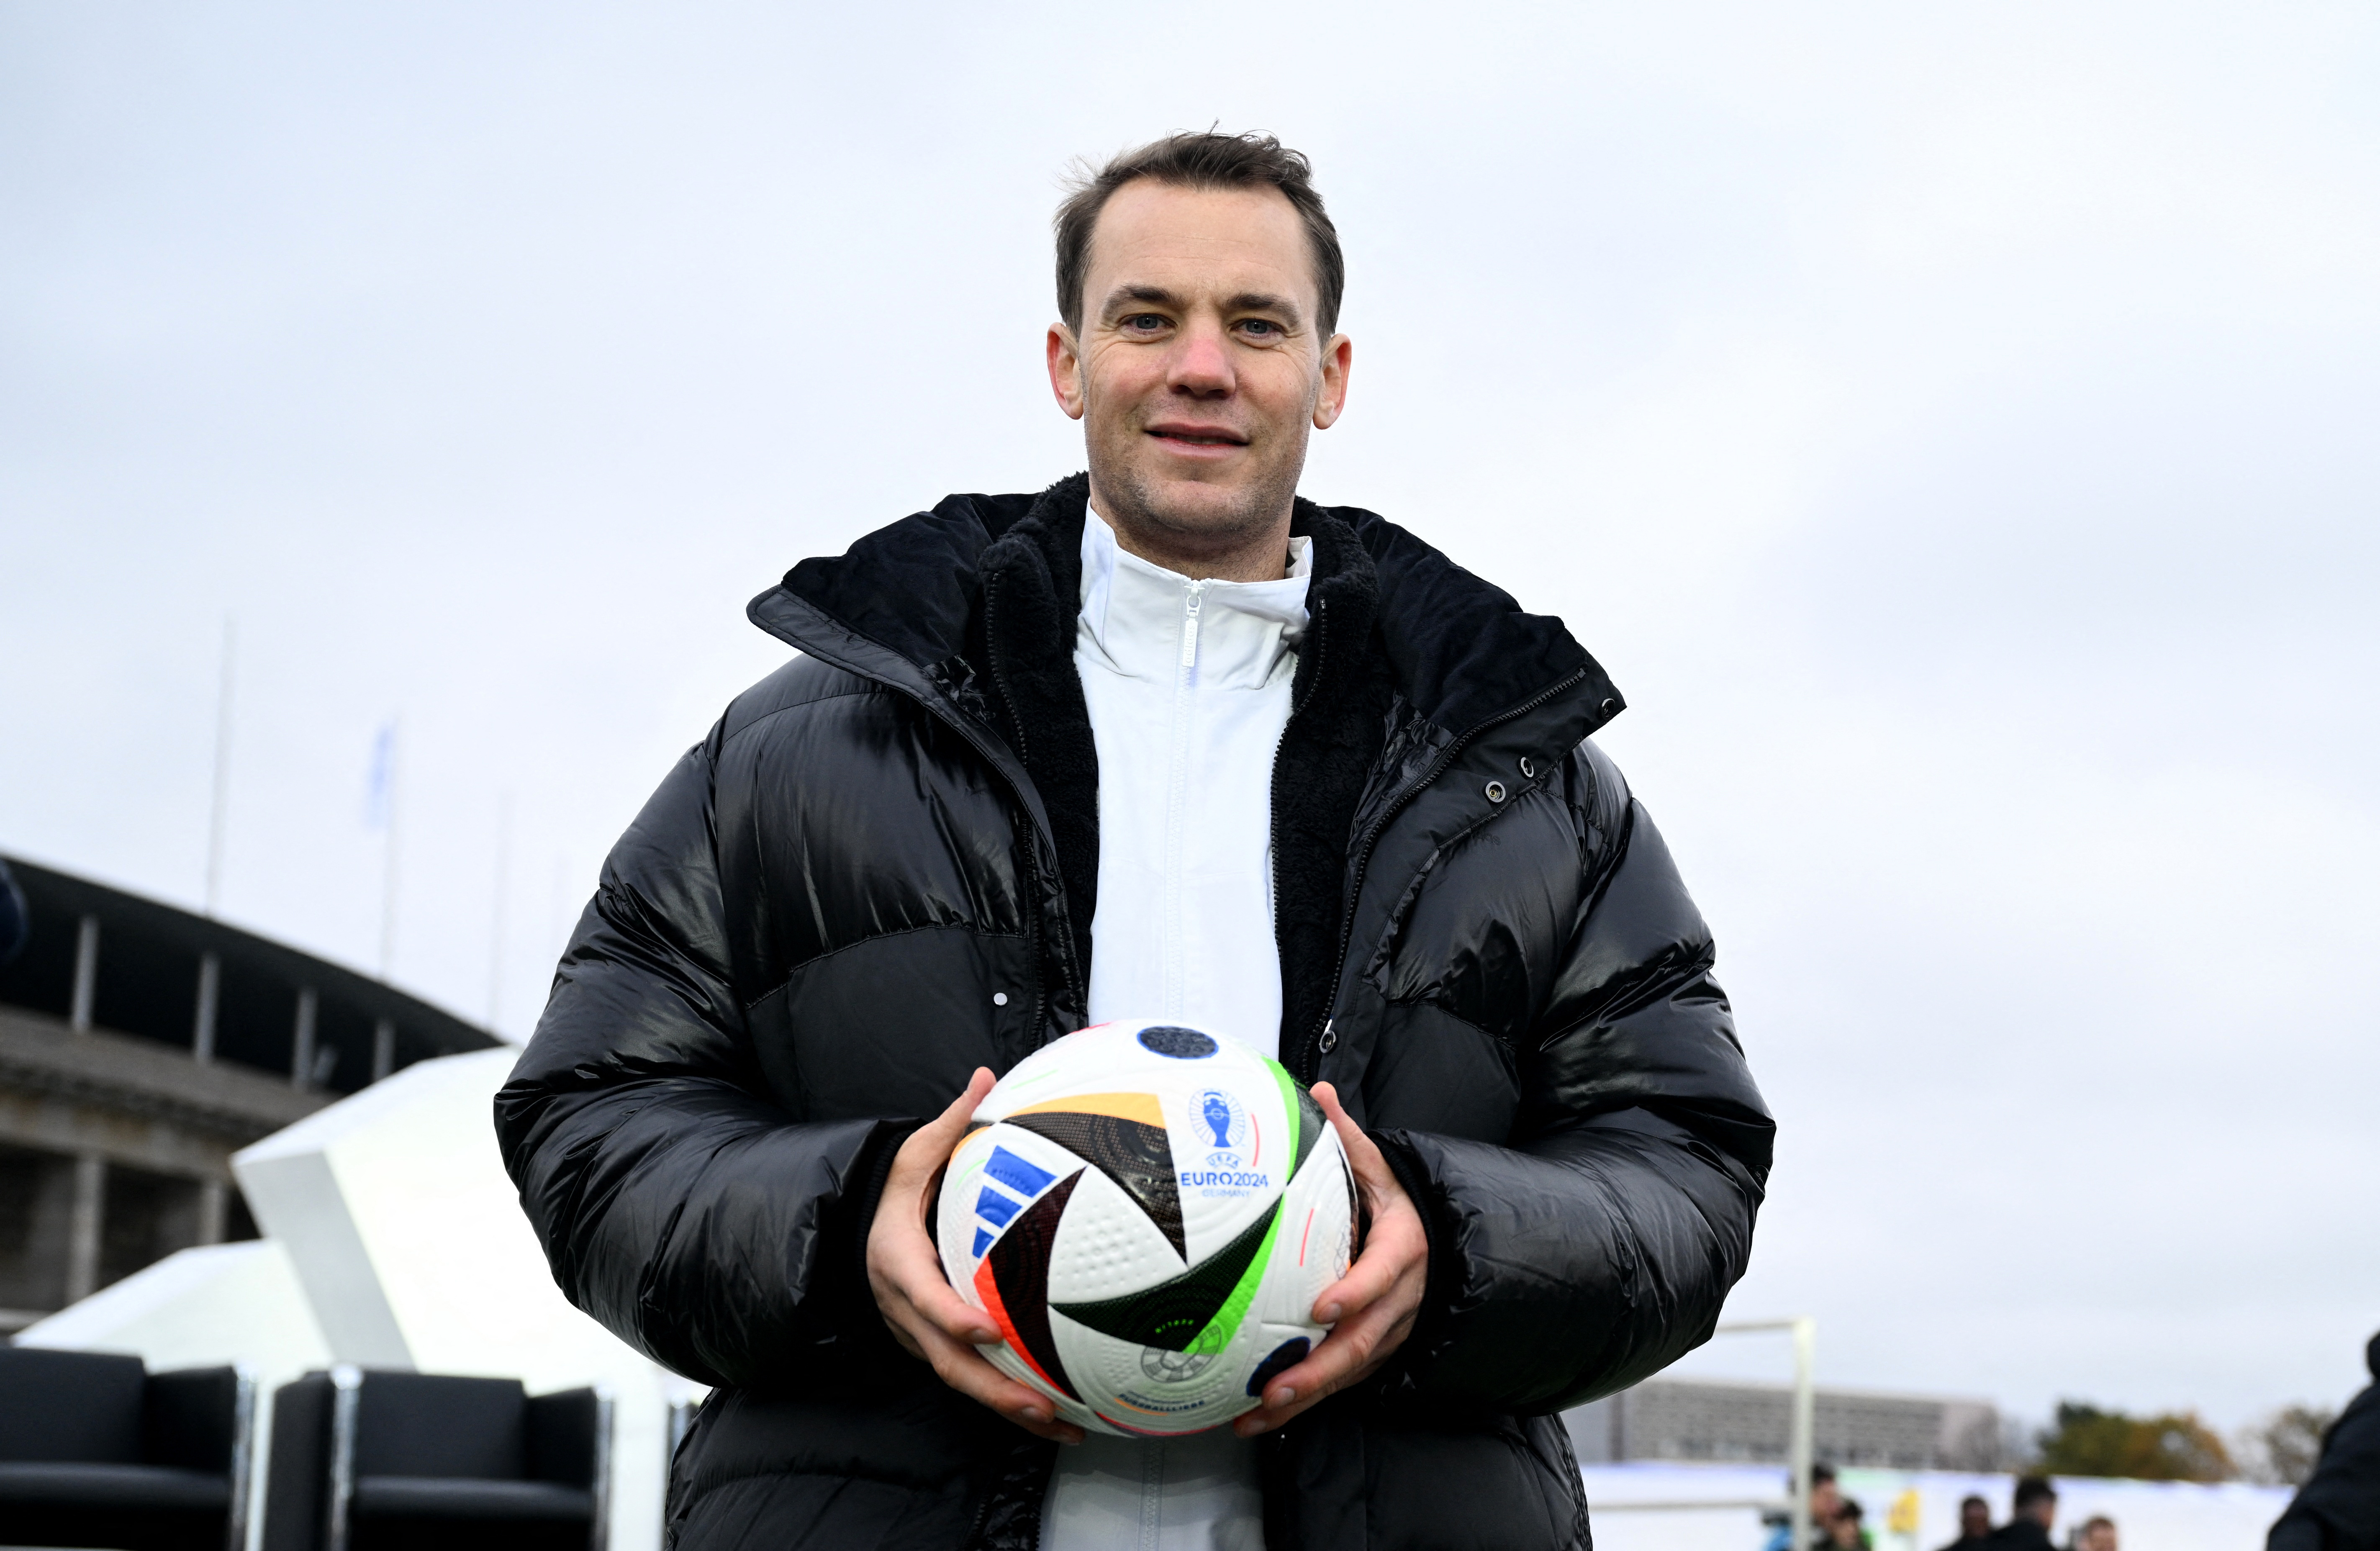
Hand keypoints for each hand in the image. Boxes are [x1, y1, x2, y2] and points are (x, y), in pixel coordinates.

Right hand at [865, 1067, 1084, 1443]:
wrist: (856, 1226)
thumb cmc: (893, 1187)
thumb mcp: (914, 1153)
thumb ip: (951, 1122)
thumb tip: (984, 1074)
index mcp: (898, 1261)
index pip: (923, 1297)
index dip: (953, 1318)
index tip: (989, 1328)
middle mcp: (906, 1309)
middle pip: (946, 1361)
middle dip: (993, 1390)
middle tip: (1040, 1405)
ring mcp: (918, 1334)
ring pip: (961, 1380)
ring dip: (1009, 1408)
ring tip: (1064, 1427)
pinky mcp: (934, 1345)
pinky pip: (970, 1377)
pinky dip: (1008, 1400)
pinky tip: (1057, 1415)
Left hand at [1232, 1080, 1427, 1435]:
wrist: (1436, 1241)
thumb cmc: (1398, 1203)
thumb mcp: (1381, 1166)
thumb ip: (1348, 1137)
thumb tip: (1319, 1090)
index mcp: (1402, 1248)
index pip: (1382, 1274)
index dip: (1356, 1292)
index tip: (1323, 1306)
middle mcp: (1400, 1298)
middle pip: (1363, 1341)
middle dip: (1319, 1370)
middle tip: (1275, 1387)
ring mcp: (1389, 1331)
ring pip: (1350, 1371)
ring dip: (1305, 1397)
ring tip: (1257, 1413)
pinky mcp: (1374, 1351)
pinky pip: (1342, 1381)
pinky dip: (1305, 1402)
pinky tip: (1261, 1415)